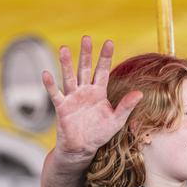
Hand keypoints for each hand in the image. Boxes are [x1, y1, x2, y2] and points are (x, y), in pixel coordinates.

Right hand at [42, 36, 141, 160]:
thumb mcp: (117, 120)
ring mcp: (73, 98)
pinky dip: (50, 85)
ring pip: (69, 77)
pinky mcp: (62, 107)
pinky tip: (46, 73)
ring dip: (67, 64)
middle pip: (85, 69)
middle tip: (86, 38)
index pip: (103, 71)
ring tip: (64, 49)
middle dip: (86, 54)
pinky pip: (55, 94)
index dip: (105, 57)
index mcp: (99, 92)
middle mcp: (85, 91)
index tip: (109, 42)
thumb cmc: (100, 133)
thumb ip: (126, 106)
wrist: (83, 148)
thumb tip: (140, 93)